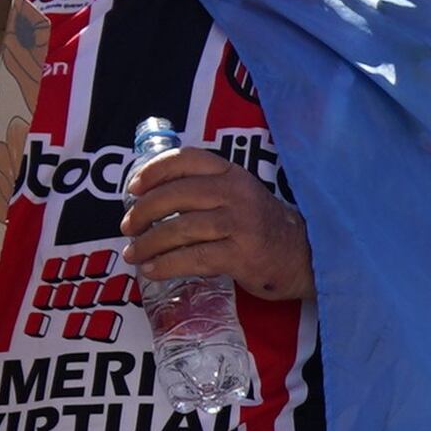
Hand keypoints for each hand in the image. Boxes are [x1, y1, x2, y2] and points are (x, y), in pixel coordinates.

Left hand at [126, 143, 310, 302]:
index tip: (133, 187)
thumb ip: (205, 191)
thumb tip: (151, 202)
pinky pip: (194, 258)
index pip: (186, 159)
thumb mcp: (239, 196)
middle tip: (127, 227)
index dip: (154, 170)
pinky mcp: (241, 255)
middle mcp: (235, 193)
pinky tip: (152, 270)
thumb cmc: (262, 228)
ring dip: (149, 243)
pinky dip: (166, 265)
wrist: (304, 256)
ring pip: (181, 228)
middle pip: (176, 195)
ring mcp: (240, 224)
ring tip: (133, 254)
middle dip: (144, 211)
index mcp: (232, 174)